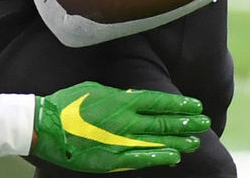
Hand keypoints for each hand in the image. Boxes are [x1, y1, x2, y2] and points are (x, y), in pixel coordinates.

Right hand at [31, 81, 209, 172]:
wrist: (45, 127)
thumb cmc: (68, 104)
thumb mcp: (96, 90)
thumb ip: (120, 94)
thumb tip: (137, 96)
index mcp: (122, 100)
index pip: (159, 101)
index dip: (179, 104)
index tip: (196, 105)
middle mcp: (125, 120)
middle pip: (163, 122)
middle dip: (186, 123)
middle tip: (204, 123)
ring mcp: (120, 141)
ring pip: (157, 141)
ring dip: (178, 141)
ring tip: (195, 141)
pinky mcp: (112, 159)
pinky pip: (141, 159)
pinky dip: (159, 158)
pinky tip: (174, 157)